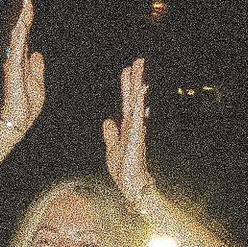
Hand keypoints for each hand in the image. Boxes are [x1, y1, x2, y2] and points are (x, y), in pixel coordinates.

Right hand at [0, 0, 45, 137]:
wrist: (19, 120)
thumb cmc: (26, 104)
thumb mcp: (37, 82)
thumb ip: (37, 68)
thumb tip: (37, 54)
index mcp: (22, 60)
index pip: (24, 35)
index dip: (26, 19)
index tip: (27, 3)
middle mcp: (15, 58)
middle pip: (18, 31)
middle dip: (20, 13)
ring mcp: (12, 62)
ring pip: (15, 36)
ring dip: (19, 19)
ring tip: (21, 2)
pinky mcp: (13, 69)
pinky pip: (16, 49)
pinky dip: (18, 36)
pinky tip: (21, 25)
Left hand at [103, 55, 150, 202]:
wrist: (131, 186)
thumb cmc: (124, 169)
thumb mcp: (112, 149)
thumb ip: (110, 134)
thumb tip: (107, 121)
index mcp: (127, 126)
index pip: (127, 101)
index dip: (126, 85)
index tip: (127, 69)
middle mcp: (134, 125)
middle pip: (134, 97)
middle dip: (135, 79)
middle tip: (138, 60)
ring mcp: (136, 130)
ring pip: (137, 103)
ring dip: (138, 86)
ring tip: (140, 70)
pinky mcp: (136, 138)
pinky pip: (137, 118)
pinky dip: (139, 105)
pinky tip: (140, 94)